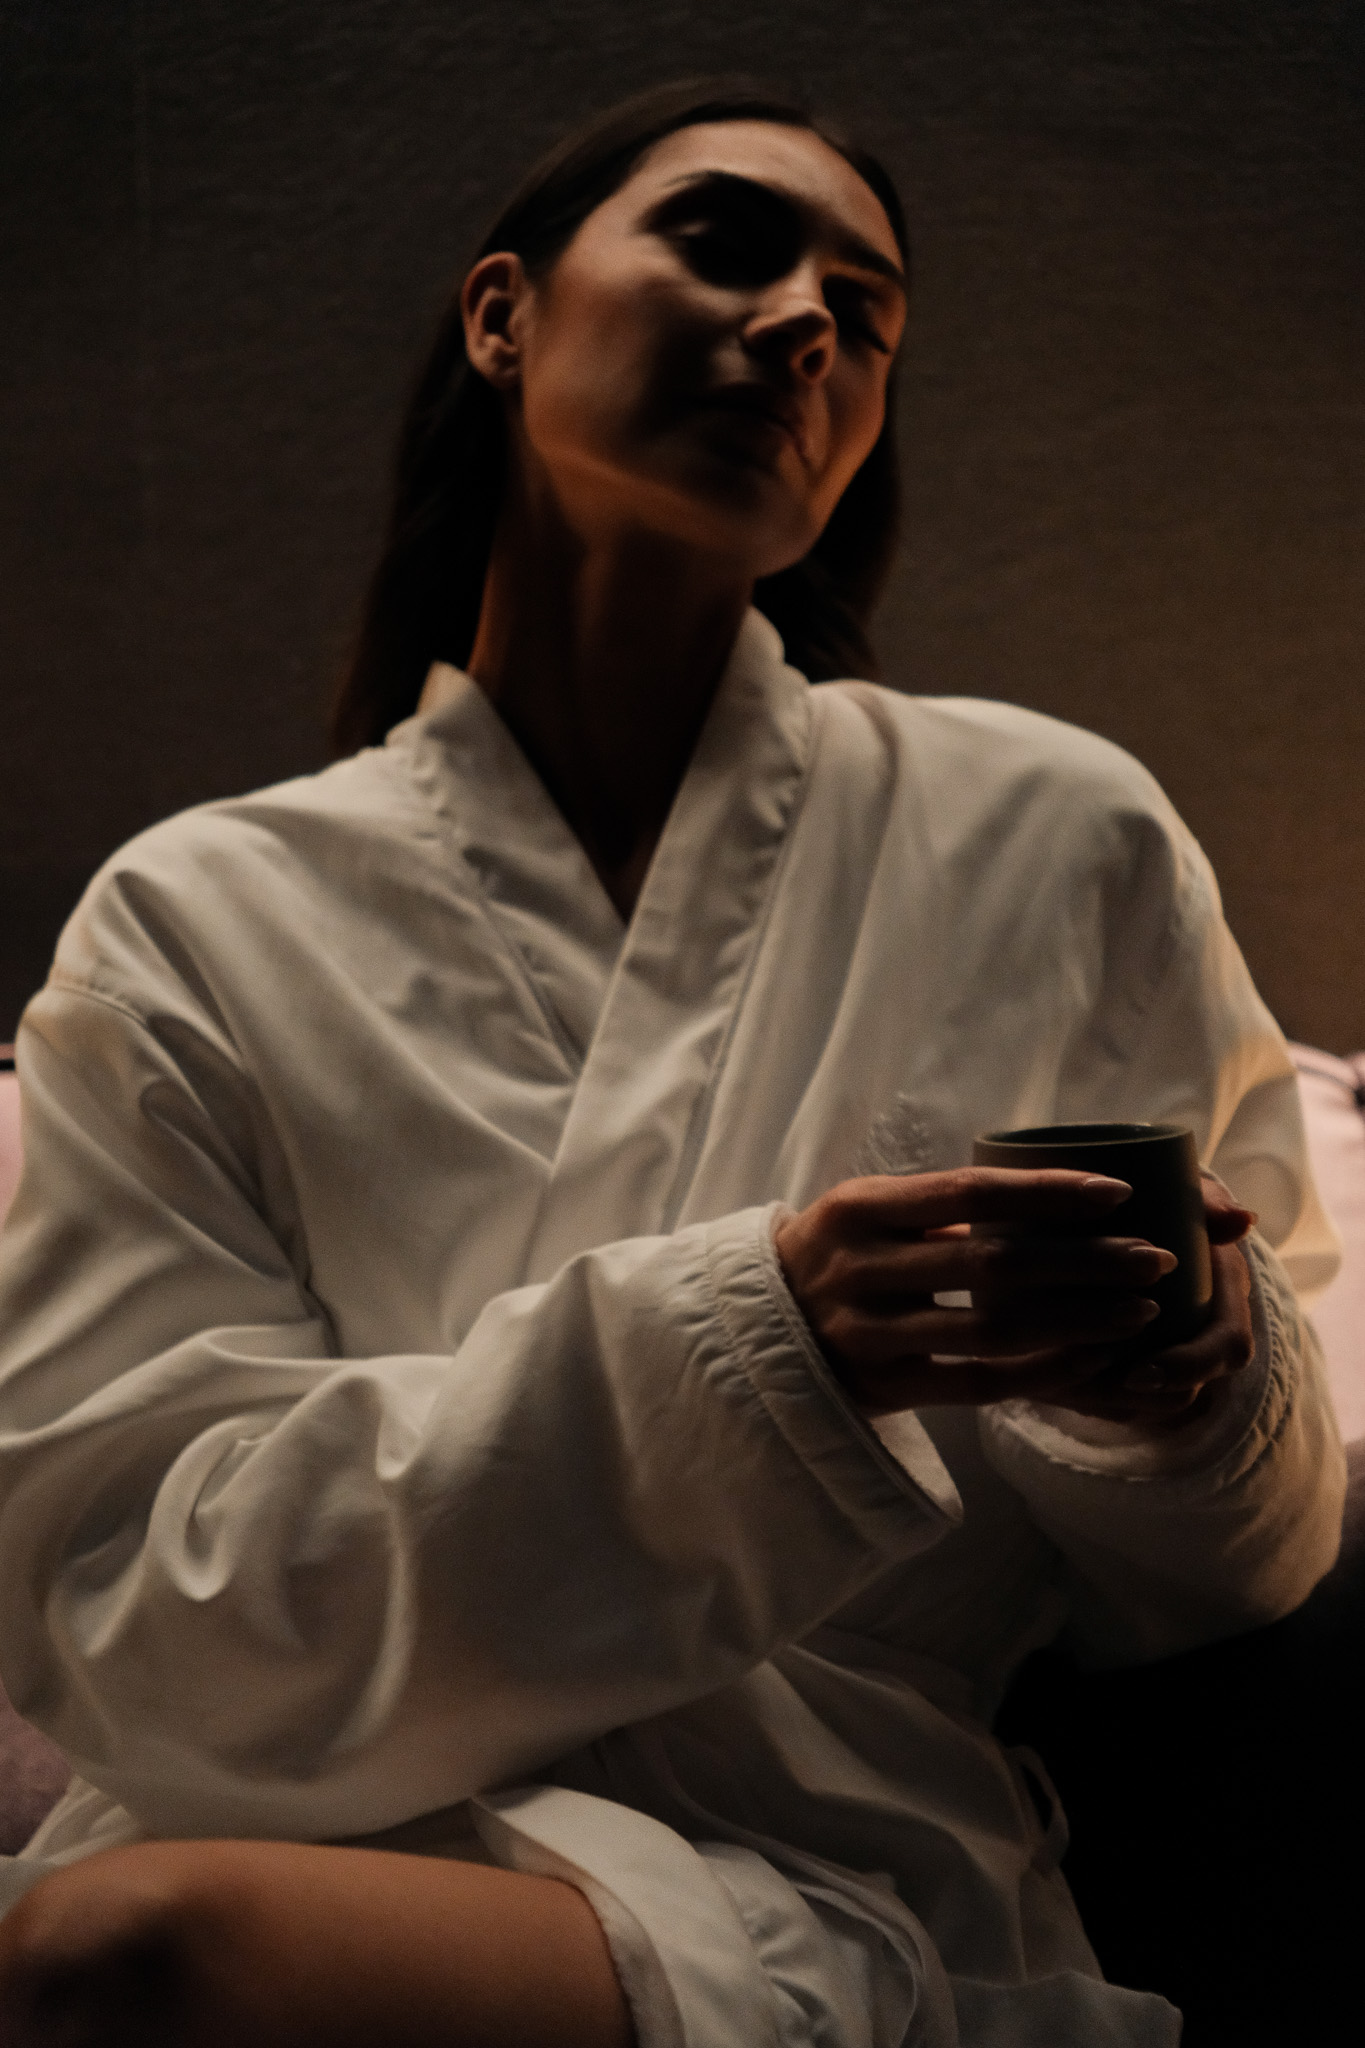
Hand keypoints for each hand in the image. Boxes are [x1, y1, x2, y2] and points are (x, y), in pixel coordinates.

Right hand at [773, 1167, 1256, 1425]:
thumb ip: (941, 1204)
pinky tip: (1093, 1358)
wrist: (762, 1326)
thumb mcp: (869, 1211)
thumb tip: (1059, 1189)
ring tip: (1141, 1311)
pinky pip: (978, 1382)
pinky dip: (1043, 1371)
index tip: (1118, 1194)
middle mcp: (861, 1267)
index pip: (970, 1192)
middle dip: (1086, 1261)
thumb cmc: (842, 1253)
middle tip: (1154, 1258)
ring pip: (994, 1329)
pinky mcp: (884, 1386)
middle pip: (993, 1263)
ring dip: (1079, 1320)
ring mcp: (870, 1332)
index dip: (1049, 1192)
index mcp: (860, 1207)